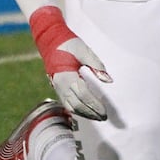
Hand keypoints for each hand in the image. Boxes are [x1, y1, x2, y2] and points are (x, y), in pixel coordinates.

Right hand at [28, 5, 112, 120]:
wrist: (50, 41)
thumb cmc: (68, 44)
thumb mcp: (85, 50)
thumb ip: (97, 65)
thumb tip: (108, 80)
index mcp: (67, 76)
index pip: (83, 95)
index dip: (94, 105)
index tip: (105, 111)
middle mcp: (61, 85)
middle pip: (77, 104)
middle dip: (91, 113)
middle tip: (104, 117)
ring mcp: (58, 88)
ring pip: (71, 107)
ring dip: (85, 113)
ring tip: (97, 117)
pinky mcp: (58, 88)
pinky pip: (67, 103)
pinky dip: (77, 110)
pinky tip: (87, 112)